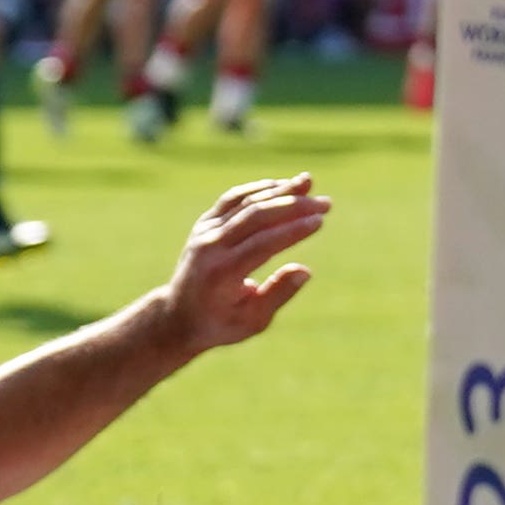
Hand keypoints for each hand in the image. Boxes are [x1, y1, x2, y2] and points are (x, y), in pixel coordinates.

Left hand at [154, 175, 327, 351]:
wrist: (178, 316)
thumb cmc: (221, 323)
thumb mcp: (252, 322)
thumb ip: (277, 294)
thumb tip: (305, 270)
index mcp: (222, 274)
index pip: (262, 244)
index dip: (293, 230)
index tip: (320, 220)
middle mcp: (209, 247)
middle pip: (254, 216)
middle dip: (293, 205)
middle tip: (325, 203)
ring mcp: (204, 232)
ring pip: (244, 202)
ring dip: (279, 190)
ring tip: (308, 182)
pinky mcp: (204, 224)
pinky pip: (233, 199)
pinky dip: (258, 189)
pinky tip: (283, 185)